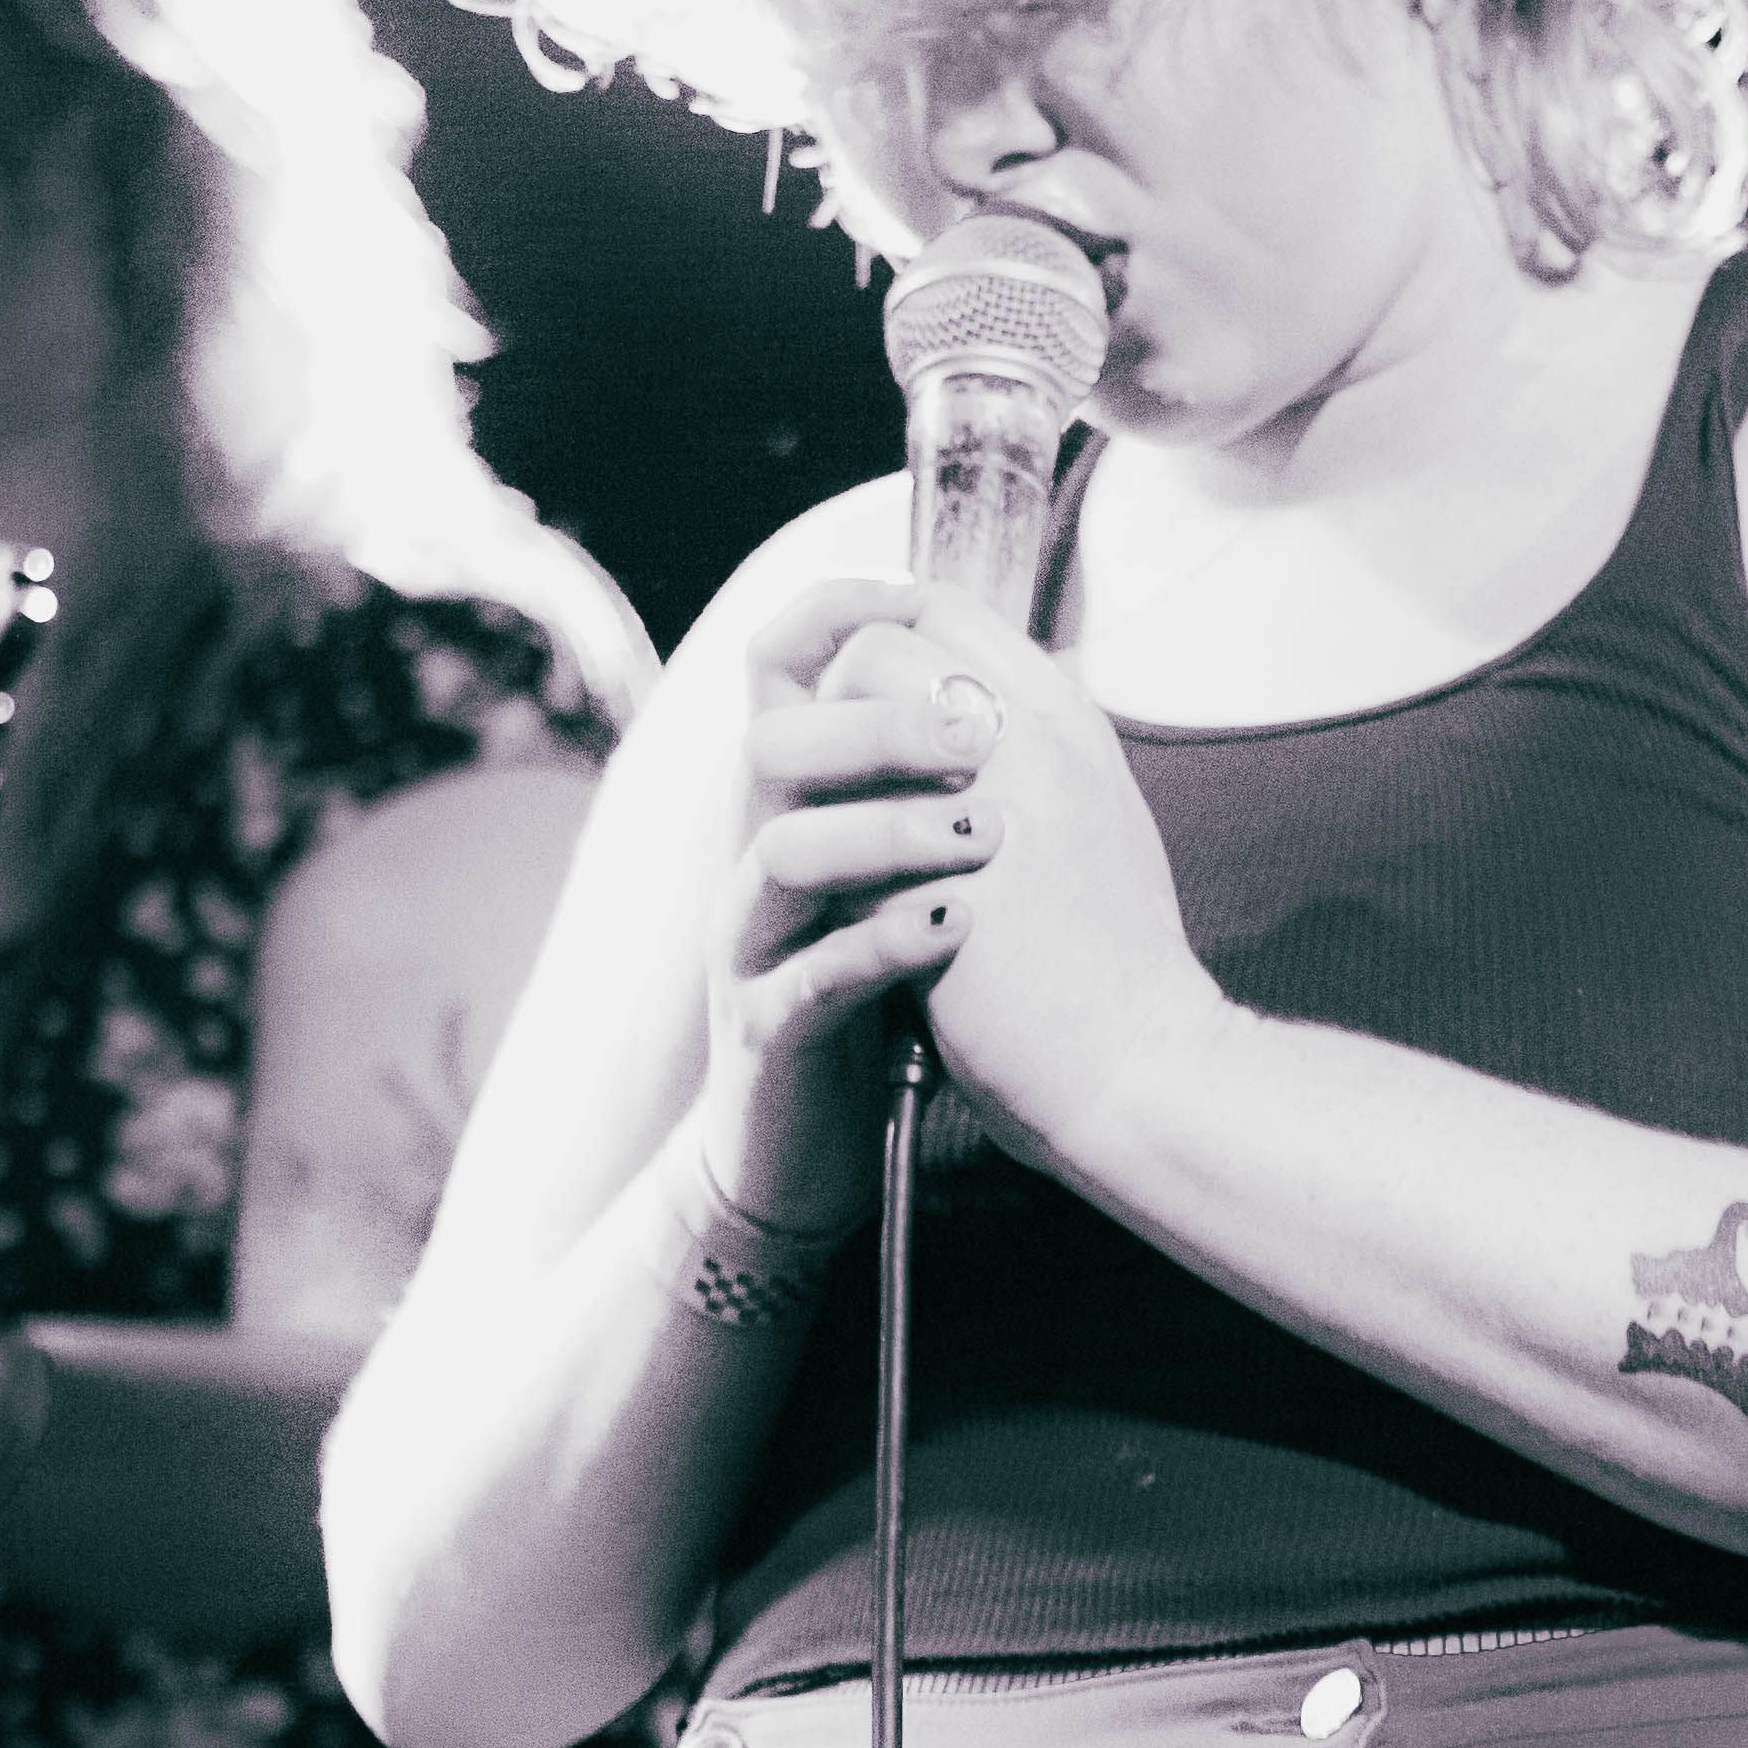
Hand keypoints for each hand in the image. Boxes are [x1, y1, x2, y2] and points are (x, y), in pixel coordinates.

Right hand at [692, 571, 1014, 1232]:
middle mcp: (759, 860)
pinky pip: (808, 976)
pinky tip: (956, 926)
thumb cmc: (879, 1003)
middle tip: (977, 731)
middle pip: (775, 744)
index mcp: (796, 807)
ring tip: (982, 836)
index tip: (911, 595)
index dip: (833, 617)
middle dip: (875, 722)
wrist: (815, 1151)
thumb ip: (923, 783)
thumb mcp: (903, 873)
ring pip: (781, 850)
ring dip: (885, 829)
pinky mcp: (766, 1032)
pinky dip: (883, 945)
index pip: (780, 676)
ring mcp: (754, 946)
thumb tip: (994, 675)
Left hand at [812, 607, 1226, 1183]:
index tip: (869, 706)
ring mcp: (974, 806)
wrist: (1139, 1067)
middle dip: (834, 702)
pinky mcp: (922, 883)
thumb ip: (1037, 758)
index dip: (889, 642)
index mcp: (1070, 724)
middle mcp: (1027, 742)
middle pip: (878, 649)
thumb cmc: (1118, 967)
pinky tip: (839, 908)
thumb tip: (963, 724)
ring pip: (840, 728)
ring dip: (818, 774)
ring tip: (835, 837)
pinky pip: (828, 833)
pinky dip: (821, 861)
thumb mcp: (1100, 822)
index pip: (947, 612)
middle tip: (838, 775)